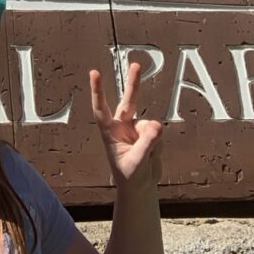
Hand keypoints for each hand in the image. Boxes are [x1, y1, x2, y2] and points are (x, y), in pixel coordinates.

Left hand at [90, 62, 162, 190]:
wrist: (140, 188)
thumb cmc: (129, 176)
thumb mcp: (136, 163)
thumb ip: (146, 144)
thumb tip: (156, 124)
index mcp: (109, 132)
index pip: (101, 109)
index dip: (98, 91)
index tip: (94, 72)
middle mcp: (122, 126)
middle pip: (129, 101)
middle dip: (134, 83)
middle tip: (136, 64)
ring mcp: (136, 129)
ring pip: (149, 124)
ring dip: (152, 140)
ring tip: (146, 157)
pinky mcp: (149, 134)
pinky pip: (158, 134)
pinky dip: (158, 146)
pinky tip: (152, 156)